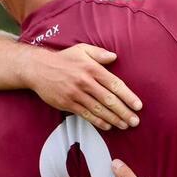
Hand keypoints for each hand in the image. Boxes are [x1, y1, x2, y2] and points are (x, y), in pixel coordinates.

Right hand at [21, 44, 141, 130]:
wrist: (38, 69)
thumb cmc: (63, 59)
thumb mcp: (81, 50)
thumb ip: (99, 53)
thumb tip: (114, 56)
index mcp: (92, 68)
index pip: (114, 84)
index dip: (128, 96)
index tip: (138, 106)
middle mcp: (85, 82)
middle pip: (109, 100)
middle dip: (124, 112)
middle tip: (135, 121)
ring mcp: (76, 94)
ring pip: (99, 109)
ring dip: (113, 119)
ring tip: (125, 125)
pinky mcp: (67, 103)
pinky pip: (85, 115)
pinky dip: (98, 122)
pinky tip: (108, 126)